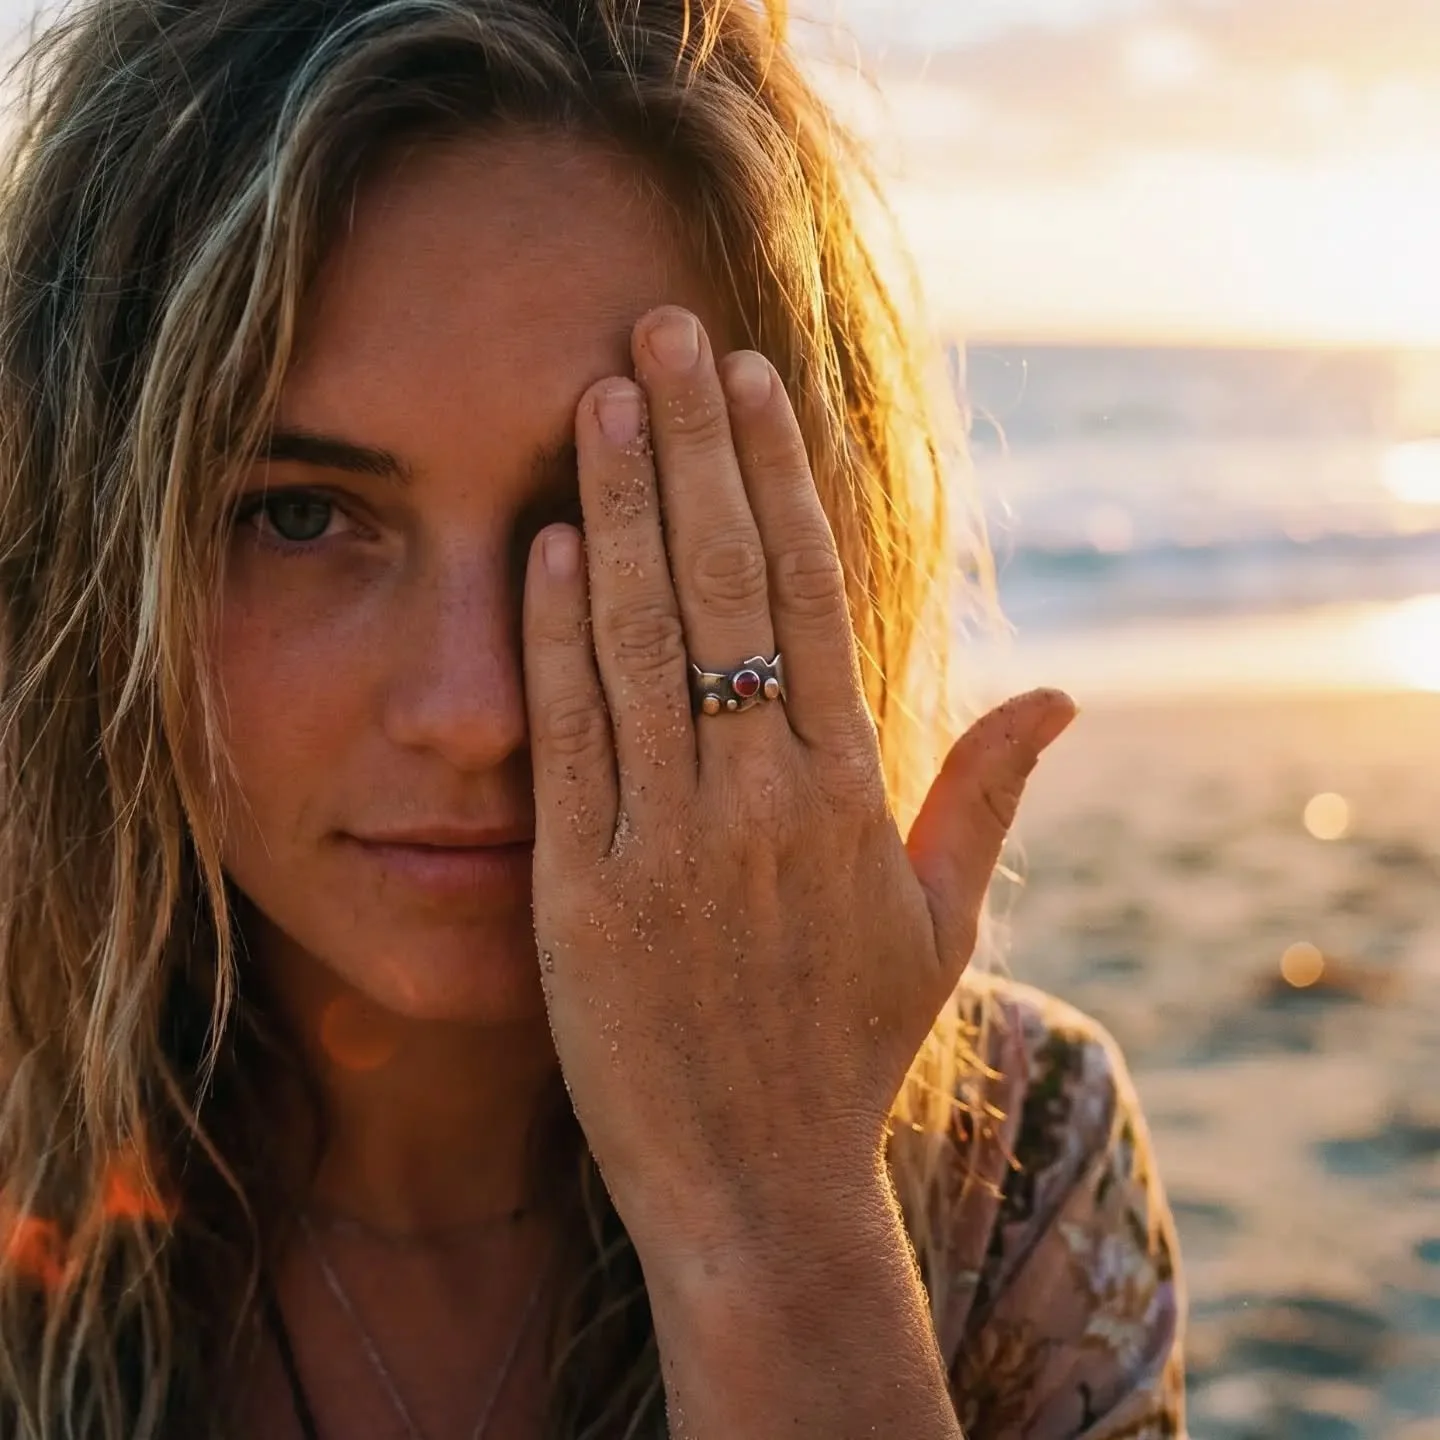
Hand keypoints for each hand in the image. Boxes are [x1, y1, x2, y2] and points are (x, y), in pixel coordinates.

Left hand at [521, 306, 1074, 1256]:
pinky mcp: (580, 894)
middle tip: (661, 329)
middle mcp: (760, 799)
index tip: (746, 380)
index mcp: (848, 794)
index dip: (773, 476)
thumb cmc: (846, 1047)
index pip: (809, 593)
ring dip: (620, 507)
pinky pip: (571, 738)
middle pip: (724, 583)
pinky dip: (556, 633)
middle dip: (690, 444)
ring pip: (643, 639)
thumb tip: (1063, 695)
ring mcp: (665, 841)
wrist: (757, 1186)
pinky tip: (546, 541)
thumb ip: (989, 796)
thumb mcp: (938, 924)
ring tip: (601, 397)